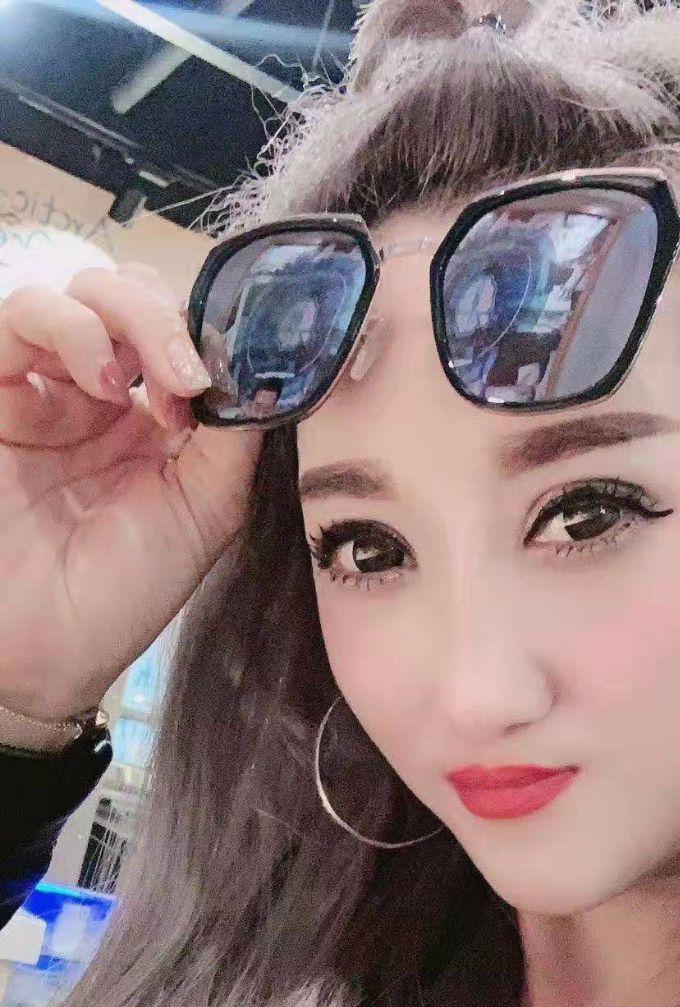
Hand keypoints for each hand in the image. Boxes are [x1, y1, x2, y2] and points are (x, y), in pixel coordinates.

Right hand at [0, 259, 263, 721]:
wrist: (42, 654)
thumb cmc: (121, 597)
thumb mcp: (208, 515)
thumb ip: (237, 437)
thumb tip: (267, 365)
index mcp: (159, 422)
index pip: (187, 331)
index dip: (215, 333)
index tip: (237, 373)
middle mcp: (103, 395)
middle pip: (138, 295)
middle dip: (173, 320)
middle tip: (190, 381)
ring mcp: (47, 389)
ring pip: (85, 291)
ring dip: (130, 318)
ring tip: (149, 385)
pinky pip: (20, 317)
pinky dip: (72, 328)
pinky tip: (105, 382)